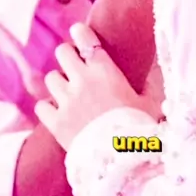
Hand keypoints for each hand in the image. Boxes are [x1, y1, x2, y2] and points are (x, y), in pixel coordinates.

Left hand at [35, 24, 147, 150]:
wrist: (123, 162)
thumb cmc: (142, 130)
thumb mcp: (152, 103)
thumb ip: (150, 83)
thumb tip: (154, 70)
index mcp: (105, 71)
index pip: (85, 39)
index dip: (80, 33)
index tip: (79, 32)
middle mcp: (82, 80)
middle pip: (62, 52)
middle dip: (68, 56)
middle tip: (74, 65)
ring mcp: (66, 101)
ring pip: (51, 78)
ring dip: (59, 83)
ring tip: (68, 92)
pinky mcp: (55, 122)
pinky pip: (42, 106)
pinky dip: (48, 108)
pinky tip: (57, 112)